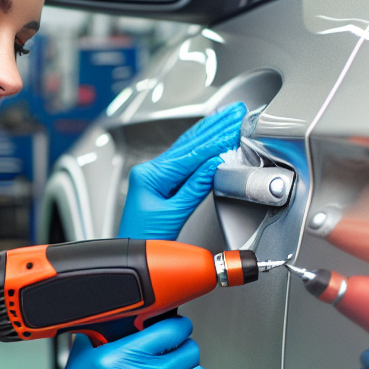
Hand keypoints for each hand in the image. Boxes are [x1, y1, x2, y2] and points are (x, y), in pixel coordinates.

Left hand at [118, 102, 246, 240]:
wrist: (133, 256)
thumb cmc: (144, 239)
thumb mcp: (173, 214)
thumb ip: (195, 188)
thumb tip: (214, 164)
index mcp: (150, 175)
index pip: (189, 154)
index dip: (214, 141)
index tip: (233, 128)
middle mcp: (150, 172)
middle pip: (187, 145)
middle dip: (214, 128)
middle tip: (235, 113)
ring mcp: (154, 177)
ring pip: (186, 149)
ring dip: (209, 133)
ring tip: (226, 118)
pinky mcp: (161, 184)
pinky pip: (184, 161)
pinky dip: (201, 149)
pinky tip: (211, 139)